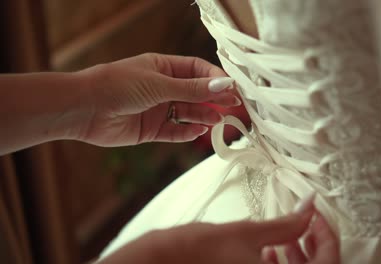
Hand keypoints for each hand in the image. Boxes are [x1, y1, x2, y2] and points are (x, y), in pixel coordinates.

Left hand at [74, 53, 240, 145]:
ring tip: (219, 121)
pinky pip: (175, 131)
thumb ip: (192, 89)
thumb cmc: (118, 85)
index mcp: (163, 67)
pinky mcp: (151, 129)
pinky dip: (187, 132)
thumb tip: (224, 84)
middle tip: (233, 106)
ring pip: (188, 113)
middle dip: (214, 99)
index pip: (197, 70)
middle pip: (196, 93)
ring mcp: (157, 109)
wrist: (84, 109)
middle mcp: (162, 88)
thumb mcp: (159, 84)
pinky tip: (198, 131)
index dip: (216, 78)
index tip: (232, 88)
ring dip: (204, 117)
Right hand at [98, 197, 339, 263]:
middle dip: (314, 244)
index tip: (318, 215)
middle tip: (308, 220)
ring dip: (298, 256)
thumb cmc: (198, 250)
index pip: (327, 262)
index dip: (327, 235)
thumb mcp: (249, 233)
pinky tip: (270, 249)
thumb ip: (287, 223)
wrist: (162, 262)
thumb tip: (310, 206)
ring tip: (290, 232)